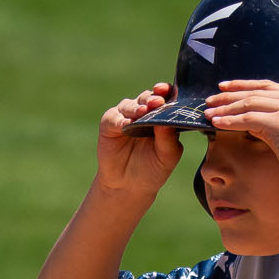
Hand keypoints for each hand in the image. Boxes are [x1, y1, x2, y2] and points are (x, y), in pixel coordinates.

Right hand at [95, 83, 182, 199]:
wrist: (129, 186)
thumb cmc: (153, 170)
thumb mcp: (167, 156)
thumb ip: (169, 138)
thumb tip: (168, 118)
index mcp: (161, 116)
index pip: (166, 98)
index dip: (167, 92)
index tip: (168, 92)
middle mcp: (143, 112)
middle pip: (148, 98)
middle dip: (152, 98)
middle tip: (157, 102)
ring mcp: (126, 116)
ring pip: (131, 105)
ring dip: (137, 108)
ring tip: (143, 112)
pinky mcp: (110, 124)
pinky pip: (115, 118)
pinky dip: (120, 121)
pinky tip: (126, 125)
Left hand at [202, 80, 278, 194]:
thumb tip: (255, 123)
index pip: (267, 87)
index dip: (243, 86)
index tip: (225, 88)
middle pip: (255, 92)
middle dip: (229, 95)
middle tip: (210, 100)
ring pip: (249, 103)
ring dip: (225, 108)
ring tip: (208, 114)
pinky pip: (248, 119)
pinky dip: (230, 121)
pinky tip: (217, 124)